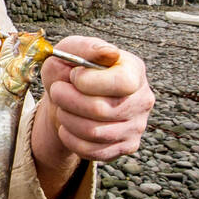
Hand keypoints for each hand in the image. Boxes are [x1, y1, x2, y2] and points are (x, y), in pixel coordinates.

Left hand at [32, 36, 153, 179]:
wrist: (69, 101)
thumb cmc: (71, 72)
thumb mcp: (71, 51)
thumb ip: (86, 47)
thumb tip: (109, 53)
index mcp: (134, 70)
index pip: (121, 82)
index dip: (90, 81)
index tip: (73, 75)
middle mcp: (142, 99)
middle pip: (102, 109)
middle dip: (68, 100)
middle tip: (56, 91)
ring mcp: (137, 125)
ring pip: (94, 132)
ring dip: (67, 119)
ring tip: (61, 107)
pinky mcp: (127, 146)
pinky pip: (93, 151)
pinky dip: (71, 139)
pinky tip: (66, 126)